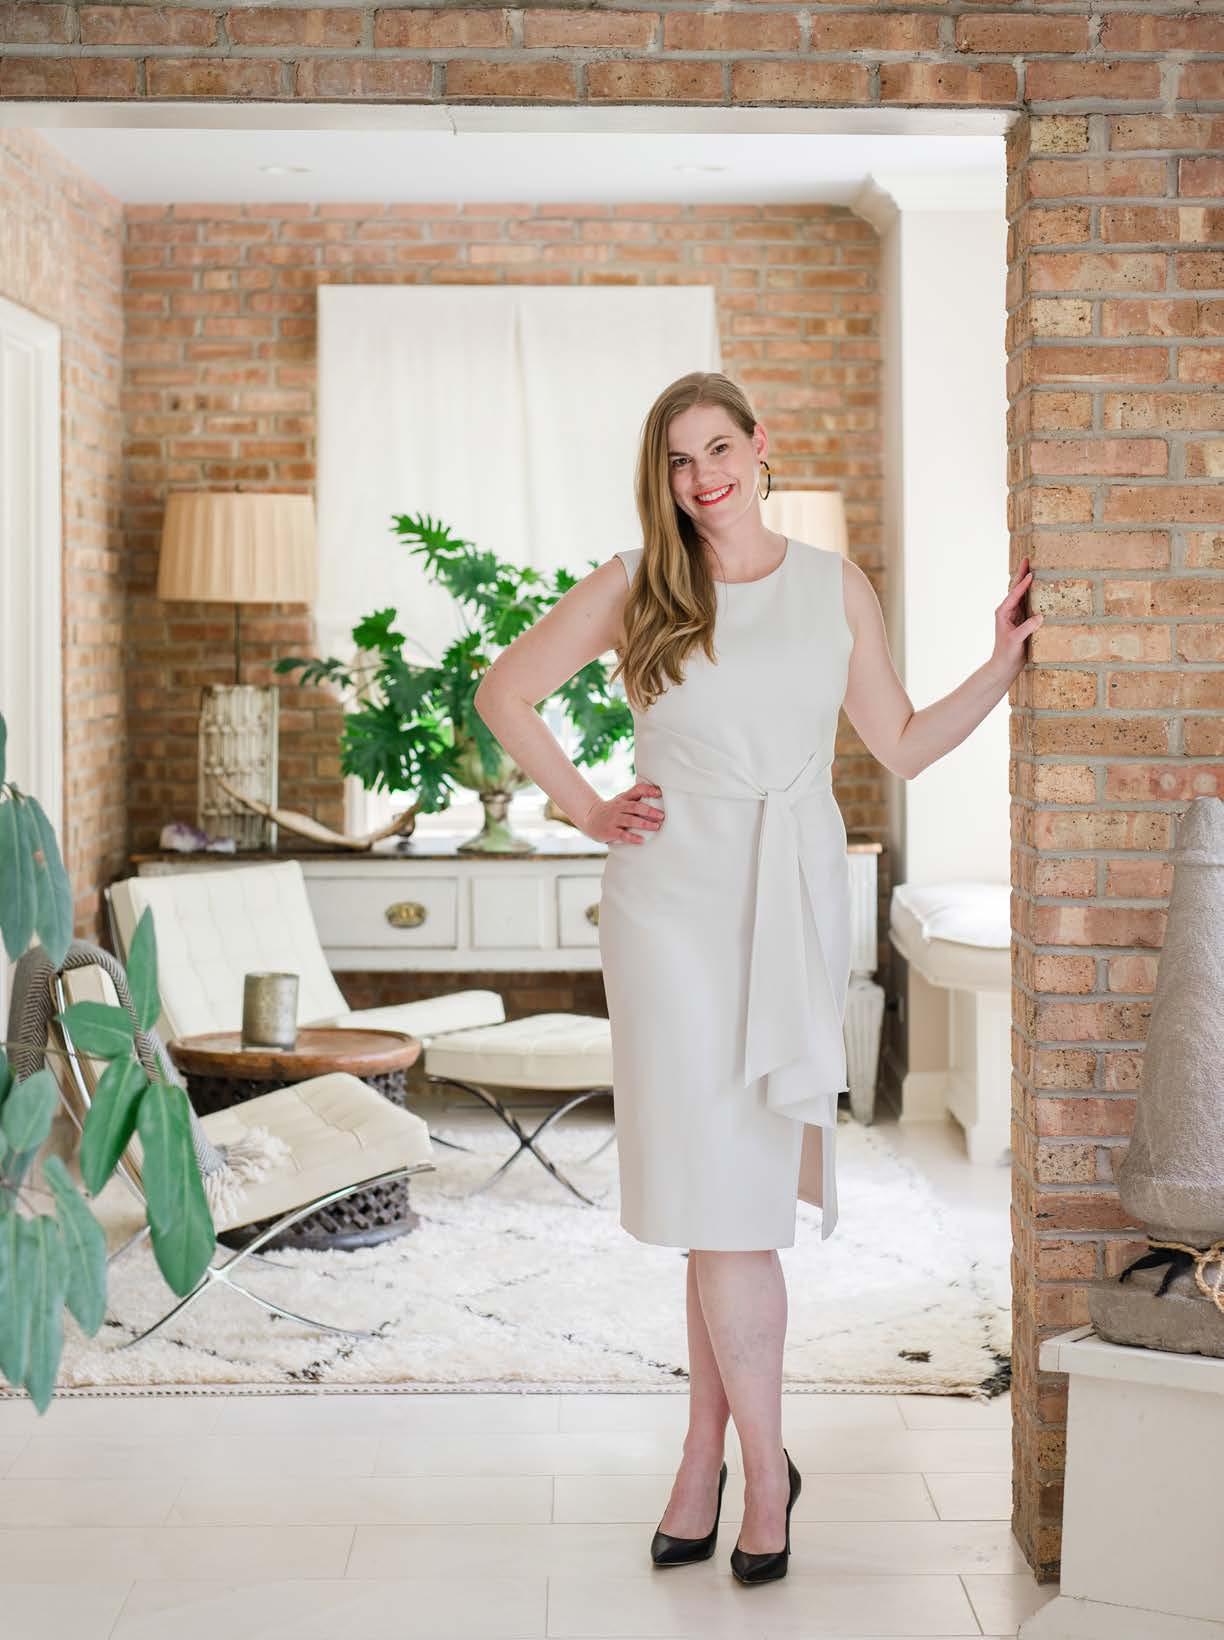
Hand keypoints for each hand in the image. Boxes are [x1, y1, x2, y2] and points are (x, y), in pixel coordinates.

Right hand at [580, 780, 664, 845]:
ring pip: (630, 820)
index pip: (637, 790)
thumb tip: (658, 795)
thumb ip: (636, 798)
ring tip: (656, 826)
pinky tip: (641, 840)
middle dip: (649, 811)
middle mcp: (619, 807)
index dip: (648, 790)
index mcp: (624, 799)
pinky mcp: (610, 832)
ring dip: (644, 824)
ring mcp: (613, 819)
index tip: (659, 792)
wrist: (590, 819)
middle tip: (662, 815)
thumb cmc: (611, 810)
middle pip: (635, 807)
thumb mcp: (621, 801)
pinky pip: (622, 835)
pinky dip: (632, 838)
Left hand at [988, 555, 1042, 686]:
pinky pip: (1027, 603)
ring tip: (1033, 568)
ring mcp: (1014, 615)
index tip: (1031, 573)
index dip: (1023, 583)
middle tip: (1027, 559)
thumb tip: (1040, 616)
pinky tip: (1039, 588)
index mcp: (1003, 612)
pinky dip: (1032, 593)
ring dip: (1027, 581)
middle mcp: (1007, 611)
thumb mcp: (1017, 640)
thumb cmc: (1007, 653)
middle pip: (1016, 589)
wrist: (1004, 665)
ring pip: (1022, 594)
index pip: (1014, 594)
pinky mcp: (1021, 620)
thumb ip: (1027, 628)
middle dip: (1021, 574)